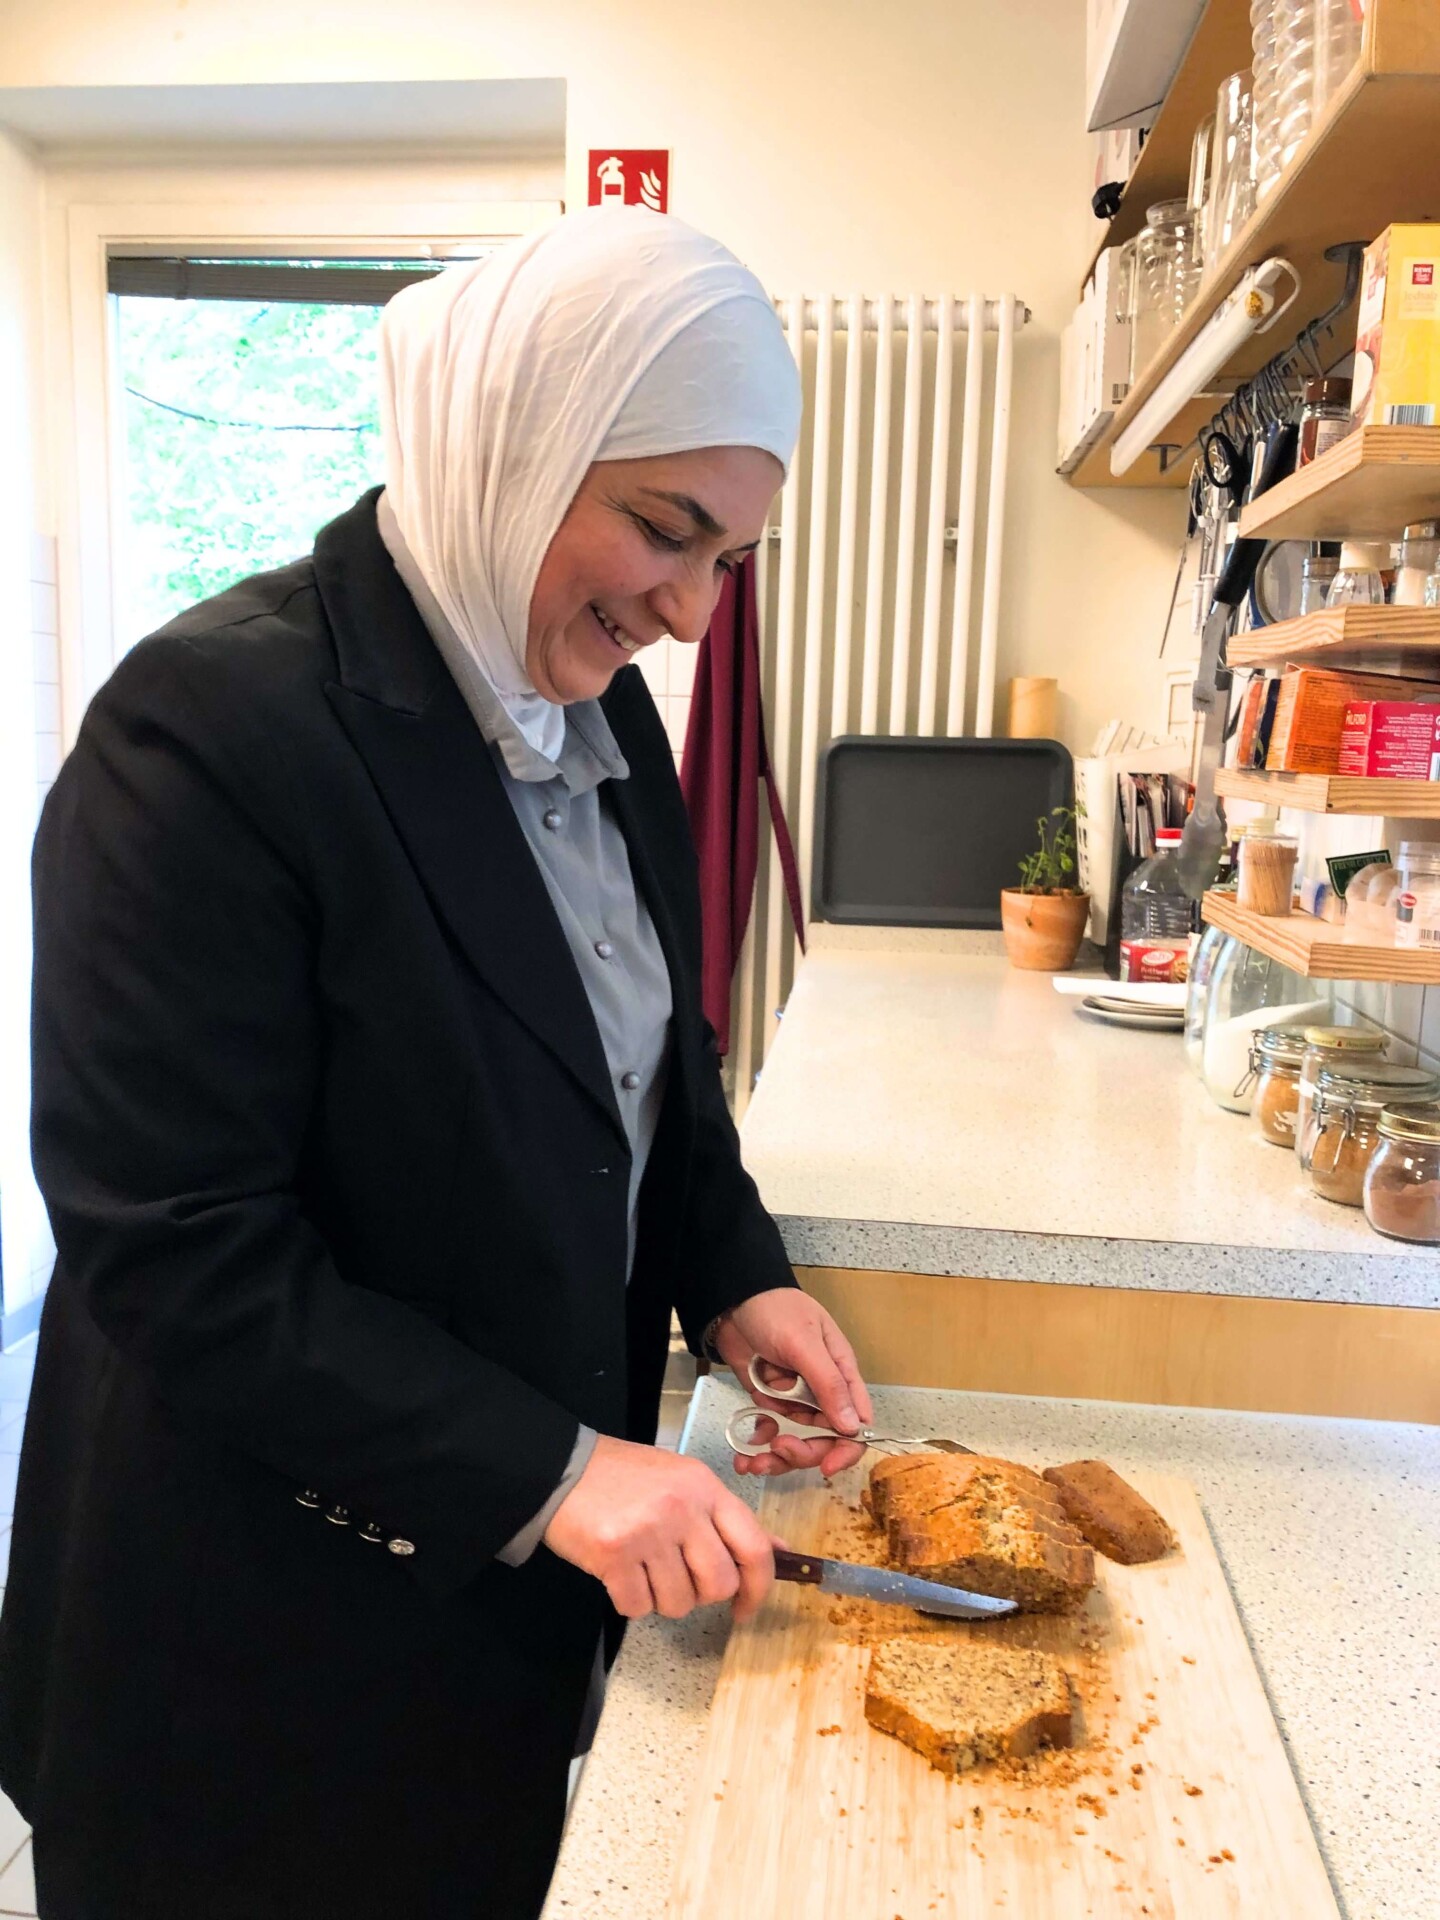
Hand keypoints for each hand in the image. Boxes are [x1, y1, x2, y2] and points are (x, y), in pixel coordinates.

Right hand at [543, 1433, 779, 1621]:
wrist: (563, 1468)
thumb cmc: (625, 1477)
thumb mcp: (685, 1481)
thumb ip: (726, 1517)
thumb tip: (777, 1550)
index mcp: (706, 1487)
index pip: (754, 1548)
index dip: (759, 1588)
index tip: (746, 1608)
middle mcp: (682, 1508)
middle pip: (719, 1584)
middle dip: (702, 1595)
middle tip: (679, 1579)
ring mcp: (648, 1532)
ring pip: (679, 1602)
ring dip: (662, 1597)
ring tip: (644, 1568)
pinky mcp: (614, 1555)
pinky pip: (638, 1607)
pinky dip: (630, 1601)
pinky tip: (620, 1574)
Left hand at [711, 1288, 873, 1479]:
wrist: (733, 1300)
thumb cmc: (776, 1311)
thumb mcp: (804, 1343)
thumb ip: (828, 1384)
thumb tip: (852, 1427)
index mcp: (840, 1375)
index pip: (857, 1422)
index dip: (846, 1449)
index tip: (825, 1466)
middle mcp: (821, 1392)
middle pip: (823, 1438)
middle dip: (802, 1453)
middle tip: (777, 1450)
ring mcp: (794, 1399)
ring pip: (796, 1441)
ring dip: (776, 1458)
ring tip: (752, 1462)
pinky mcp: (769, 1402)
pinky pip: (770, 1433)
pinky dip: (759, 1446)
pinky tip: (743, 1453)